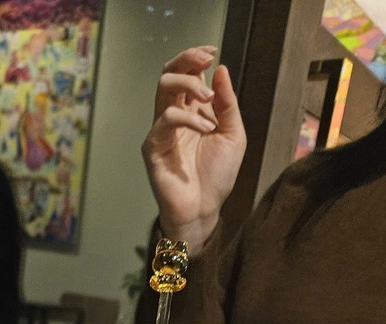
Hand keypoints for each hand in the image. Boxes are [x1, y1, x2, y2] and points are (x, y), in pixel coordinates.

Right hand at [142, 45, 245, 254]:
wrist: (204, 210)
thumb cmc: (216, 176)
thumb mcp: (233, 134)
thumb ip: (227, 104)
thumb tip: (220, 69)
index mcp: (192, 111)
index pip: (186, 74)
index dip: (196, 57)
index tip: (212, 52)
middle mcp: (173, 116)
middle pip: (169, 73)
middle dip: (187, 61)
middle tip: (205, 61)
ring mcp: (161, 131)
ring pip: (163, 89)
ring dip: (188, 84)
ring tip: (208, 99)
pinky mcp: (153, 147)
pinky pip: (166, 119)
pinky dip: (188, 118)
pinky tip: (206, 128)